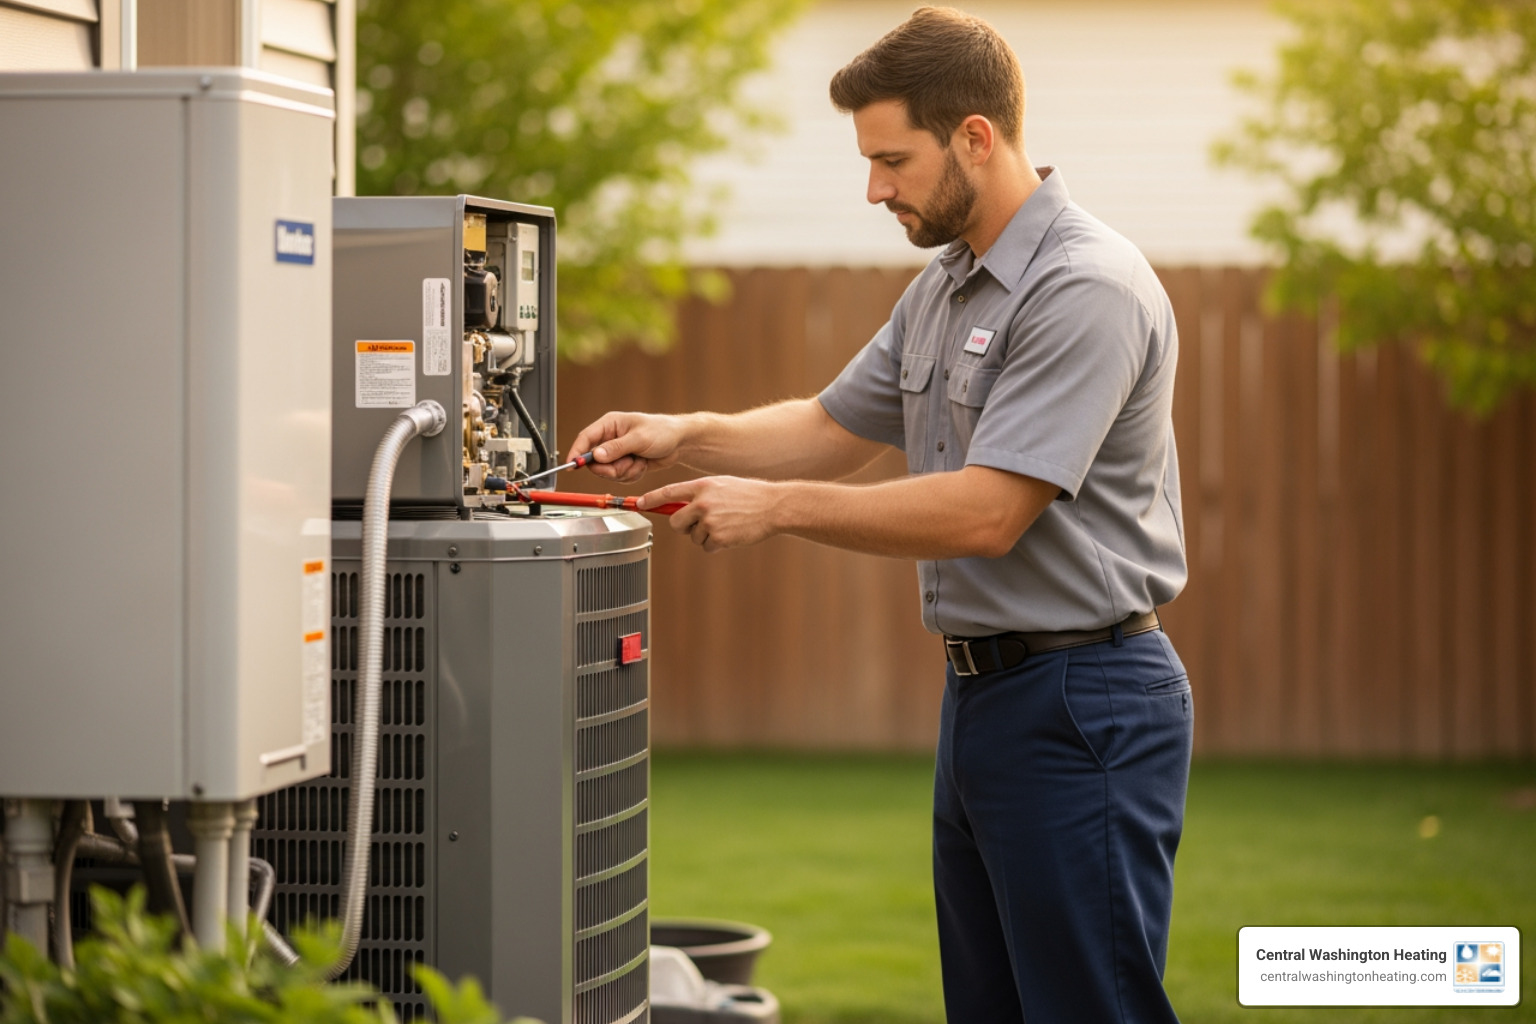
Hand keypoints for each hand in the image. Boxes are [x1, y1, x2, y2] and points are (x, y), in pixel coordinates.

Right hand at [566, 412, 684, 482]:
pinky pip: (620, 477)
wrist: (679, 443)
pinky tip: (642, 465)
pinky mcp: (624, 464)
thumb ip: (616, 448)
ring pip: (609, 472)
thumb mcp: (639, 438)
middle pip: (595, 461)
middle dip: (612, 468)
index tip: (572, 465)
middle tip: (627, 464)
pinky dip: (632, 474)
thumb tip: (596, 455)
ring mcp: (617, 453)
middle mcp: (610, 439)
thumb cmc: (662, 431)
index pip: (586, 438)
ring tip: (639, 461)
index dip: (577, 452)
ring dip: (625, 471)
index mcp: (610, 425)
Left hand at [640, 476, 780, 552]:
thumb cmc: (748, 495)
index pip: (669, 492)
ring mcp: (710, 521)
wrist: (773, 506)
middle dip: (683, 526)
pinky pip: (707, 546)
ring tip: (726, 524)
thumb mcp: (722, 485)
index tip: (639, 503)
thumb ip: (700, 494)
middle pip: (676, 522)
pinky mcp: (719, 537)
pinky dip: (717, 544)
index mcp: (702, 487)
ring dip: (706, 535)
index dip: (651, 499)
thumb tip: (679, 506)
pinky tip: (731, 533)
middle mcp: (703, 503)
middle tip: (698, 524)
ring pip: (694, 536)